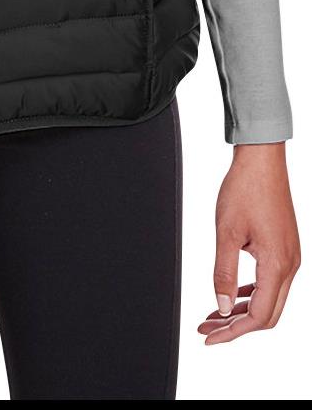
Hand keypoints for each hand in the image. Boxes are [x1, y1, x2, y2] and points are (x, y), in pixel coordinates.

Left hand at [198, 142, 300, 343]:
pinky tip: (232, 294)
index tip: (210, 337)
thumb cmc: (245, 189)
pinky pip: (271, 282)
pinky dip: (251, 294)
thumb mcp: (227, 233)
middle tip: (207, 328)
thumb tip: (221, 308)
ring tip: (214, 314)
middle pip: (267, 314)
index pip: (258, 316)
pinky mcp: (285, 248)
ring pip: (269, 299)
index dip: (233, 332)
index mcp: (276, 264)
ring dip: (242, 310)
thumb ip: (223, 274)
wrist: (262, 160)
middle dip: (236, 326)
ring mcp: (290, 257)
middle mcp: (289, 265)